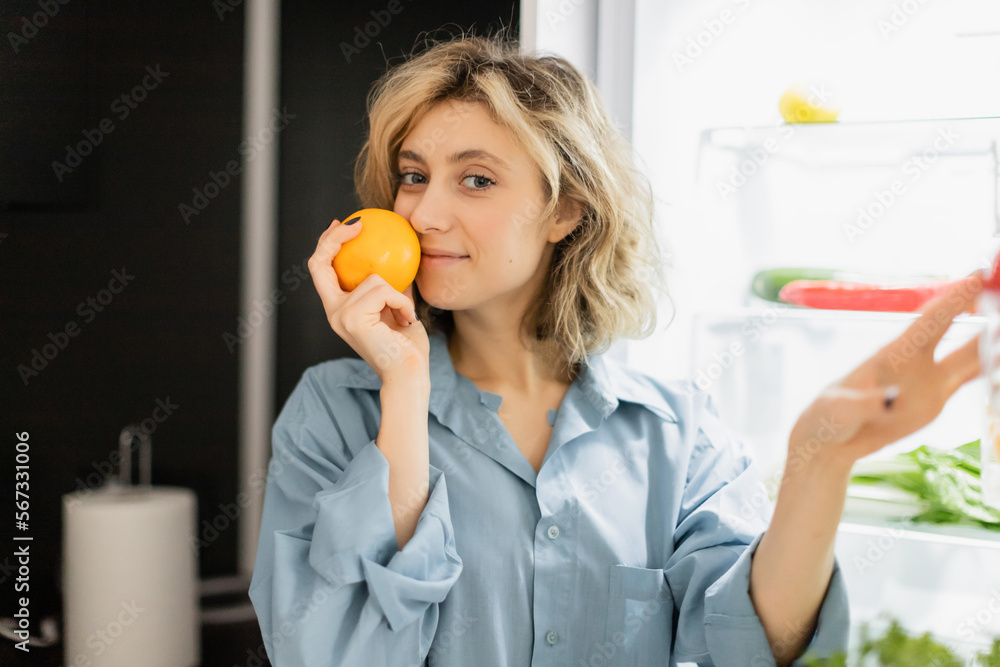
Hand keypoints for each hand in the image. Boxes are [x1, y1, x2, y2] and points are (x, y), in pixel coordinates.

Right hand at [307, 218, 429, 381]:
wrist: (409, 374)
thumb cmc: (407, 346)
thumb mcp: (398, 306)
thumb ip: (391, 285)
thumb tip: (400, 254)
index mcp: (340, 309)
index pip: (322, 270)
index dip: (327, 244)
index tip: (343, 224)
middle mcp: (334, 312)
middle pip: (321, 264)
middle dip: (333, 238)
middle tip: (357, 225)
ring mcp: (340, 315)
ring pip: (372, 279)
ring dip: (397, 294)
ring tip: (404, 315)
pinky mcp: (353, 318)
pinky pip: (384, 289)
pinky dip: (401, 302)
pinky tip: (406, 320)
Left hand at [786, 271, 984, 470]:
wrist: (831, 441)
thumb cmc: (828, 416)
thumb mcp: (839, 410)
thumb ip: (865, 403)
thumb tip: (892, 400)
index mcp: (892, 353)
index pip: (929, 319)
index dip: (953, 298)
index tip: (978, 276)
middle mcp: (915, 361)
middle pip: (955, 328)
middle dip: (980, 307)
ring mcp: (928, 380)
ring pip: (970, 355)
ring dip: (993, 342)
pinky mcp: (935, 400)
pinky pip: (969, 381)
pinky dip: (990, 370)